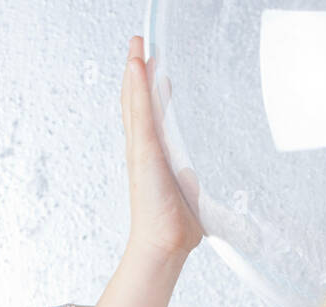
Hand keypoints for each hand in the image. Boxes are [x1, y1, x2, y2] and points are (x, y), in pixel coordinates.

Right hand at [120, 35, 202, 260]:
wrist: (166, 243)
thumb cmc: (174, 225)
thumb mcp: (187, 196)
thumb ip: (188, 183)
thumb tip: (190, 177)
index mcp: (153, 156)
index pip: (149, 115)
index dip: (149, 90)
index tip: (154, 68)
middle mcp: (142, 149)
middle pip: (136, 101)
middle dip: (137, 71)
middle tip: (139, 44)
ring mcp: (141, 148)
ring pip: (135, 100)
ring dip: (135, 70)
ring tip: (137, 43)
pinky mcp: (144, 152)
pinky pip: (140, 113)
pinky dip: (137, 88)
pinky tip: (137, 66)